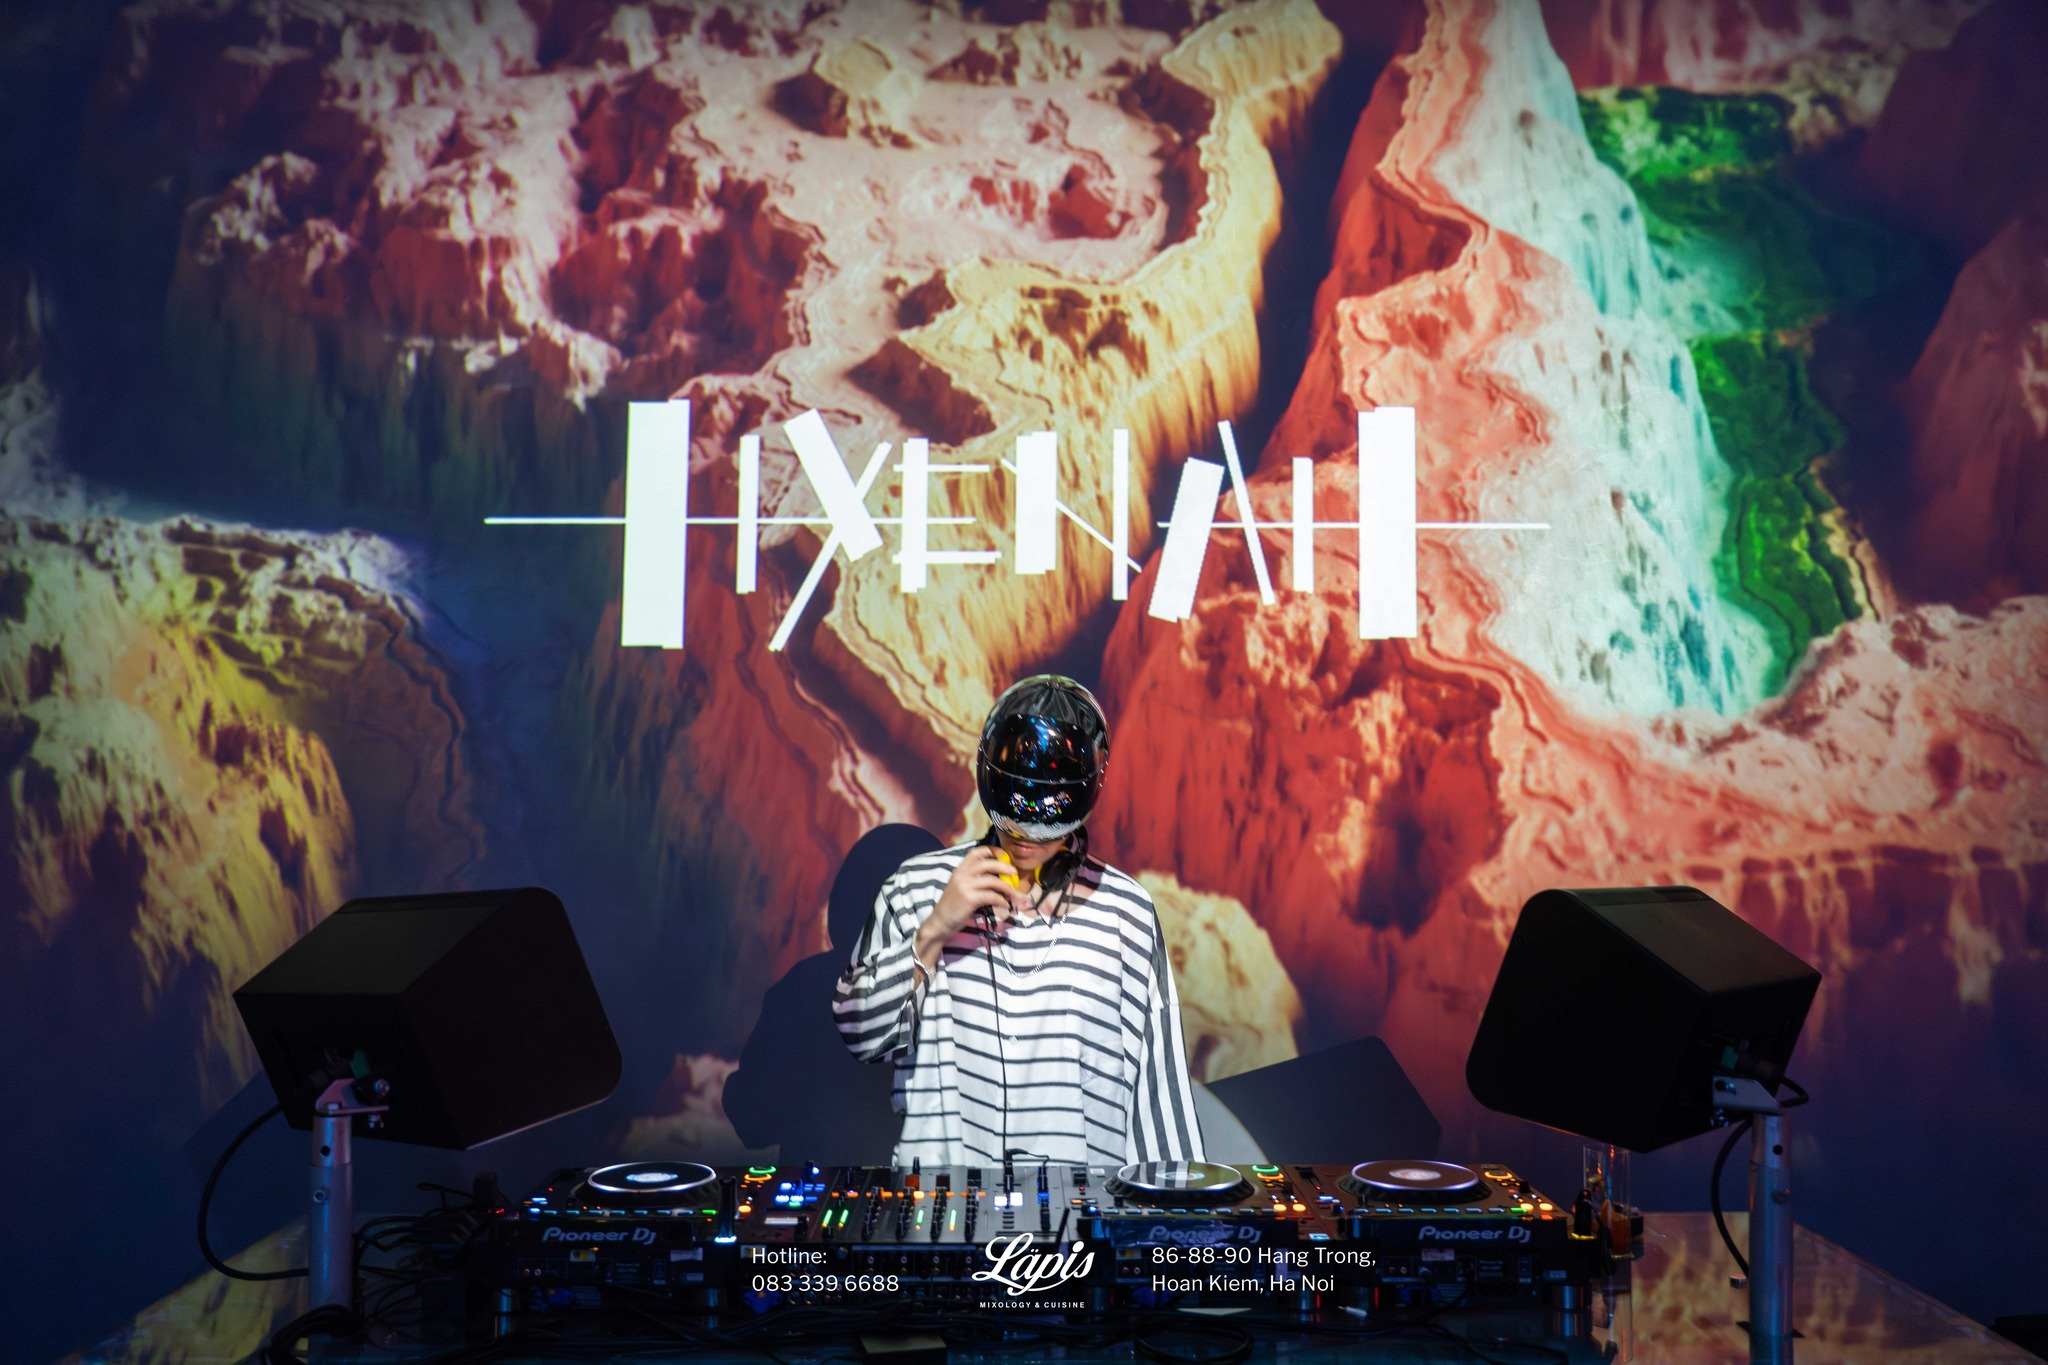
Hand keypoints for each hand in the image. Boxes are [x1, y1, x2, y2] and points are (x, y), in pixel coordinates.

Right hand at [915, 848, 1027, 968]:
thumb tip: (995, 877)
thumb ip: (972, 880)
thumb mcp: (959, 888)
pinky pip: (991, 896)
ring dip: (1006, 887)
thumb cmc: (952, 907)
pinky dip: (1001, 900)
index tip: (1003, 855)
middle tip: (1014, 872)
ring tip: (1013, 893)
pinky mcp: (969, 899)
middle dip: (1003, 866)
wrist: (939, 923)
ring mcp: (965, 886)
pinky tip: (1004, 905)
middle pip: (986, 863)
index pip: (975, 853)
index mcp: (959, 870)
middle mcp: (961, 875)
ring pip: (992, 881)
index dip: (990, 851)